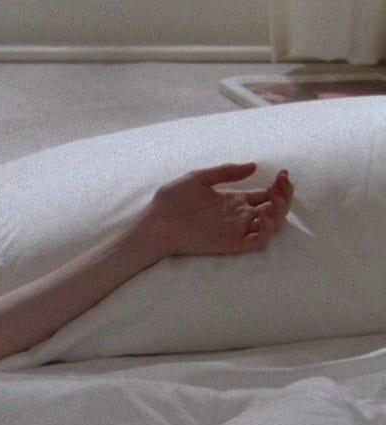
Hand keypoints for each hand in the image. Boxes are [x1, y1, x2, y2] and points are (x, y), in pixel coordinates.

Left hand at [144, 162, 293, 255]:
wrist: (156, 221)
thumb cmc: (171, 200)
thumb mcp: (199, 178)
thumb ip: (226, 172)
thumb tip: (254, 165)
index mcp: (233, 200)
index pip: (265, 195)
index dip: (279, 186)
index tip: (283, 174)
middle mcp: (238, 215)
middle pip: (273, 208)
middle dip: (284, 195)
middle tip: (283, 183)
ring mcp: (236, 229)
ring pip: (271, 225)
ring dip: (280, 211)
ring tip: (274, 197)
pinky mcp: (231, 243)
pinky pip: (258, 241)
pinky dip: (267, 230)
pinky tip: (263, 214)